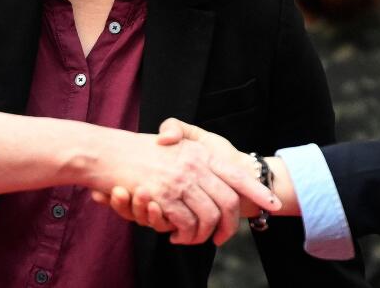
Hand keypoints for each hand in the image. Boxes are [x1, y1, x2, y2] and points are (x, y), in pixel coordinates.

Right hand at [89, 127, 278, 245]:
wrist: (105, 152)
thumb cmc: (135, 148)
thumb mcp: (170, 140)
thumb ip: (192, 150)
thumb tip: (210, 166)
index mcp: (199, 152)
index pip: (236, 175)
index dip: (257, 192)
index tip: (274, 205)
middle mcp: (194, 165)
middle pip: (227, 202)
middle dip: (229, 226)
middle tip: (223, 237)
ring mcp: (179, 180)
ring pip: (208, 217)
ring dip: (204, 235)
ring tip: (193, 239)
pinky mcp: (164, 196)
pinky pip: (185, 223)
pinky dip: (185, 235)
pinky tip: (177, 237)